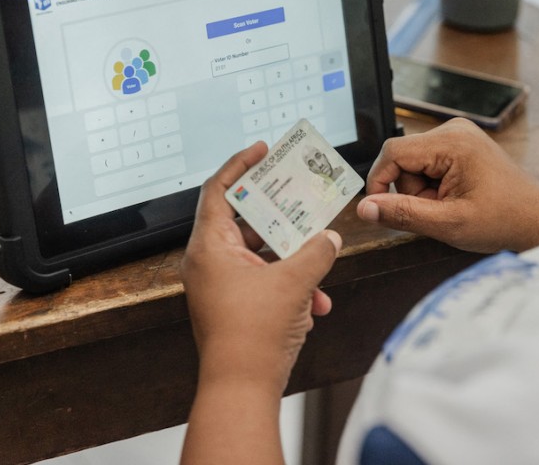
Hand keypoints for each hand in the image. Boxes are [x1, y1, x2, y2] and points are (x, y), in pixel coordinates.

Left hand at [181, 141, 340, 391]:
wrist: (242, 388)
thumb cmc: (251, 336)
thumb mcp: (294, 283)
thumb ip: (316, 252)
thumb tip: (328, 238)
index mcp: (210, 248)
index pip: (219, 190)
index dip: (240, 165)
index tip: (261, 150)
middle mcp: (210, 263)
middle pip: (246, 222)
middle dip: (281, 217)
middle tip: (301, 198)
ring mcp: (222, 286)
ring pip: (262, 255)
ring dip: (294, 260)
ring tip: (318, 260)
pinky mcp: (236, 306)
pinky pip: (265, 281)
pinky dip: (290, 286)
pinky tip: (314, 303)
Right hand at [357, 118, 538, 252]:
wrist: (537, 218)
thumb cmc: (503, 220)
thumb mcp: (448, 223)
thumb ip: (403, 214)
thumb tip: (365, 209)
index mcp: (452, 142)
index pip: (392, 152)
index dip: (380, 182)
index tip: (384, 210)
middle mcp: (453, 130)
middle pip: (402, 158)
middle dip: (410, 190)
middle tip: (437, 212)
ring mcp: (458, 135)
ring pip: (413, 162)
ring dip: (422, 190)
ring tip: (449, 207)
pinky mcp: (459, 145)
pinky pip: (427, 163)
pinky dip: (432, 185)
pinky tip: (453, 198)